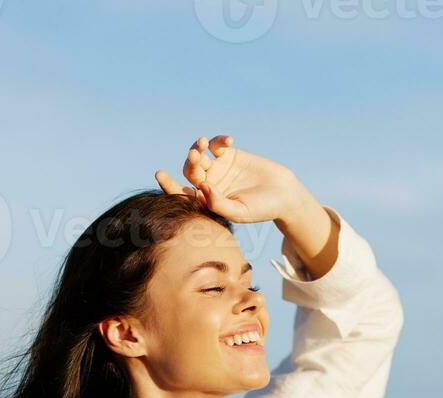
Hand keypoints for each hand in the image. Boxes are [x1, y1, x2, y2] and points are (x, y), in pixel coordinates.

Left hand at [155, 135, 309, 224]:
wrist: (283, 194)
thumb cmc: (261, 209)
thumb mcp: (239, 211)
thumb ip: (218, 203)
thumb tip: (201, 188)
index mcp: (204, 201)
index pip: (181, 193)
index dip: (169, 184)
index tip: (160, 174)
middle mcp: (207, 184)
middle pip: (189, 171)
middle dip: (190, 164)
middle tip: (196, 157)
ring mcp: (217, 168)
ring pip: (199, 155)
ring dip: (197, 148)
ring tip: (203, 144)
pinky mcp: (229, 154)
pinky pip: (216, 144)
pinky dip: (218, 140)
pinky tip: (229, 141)